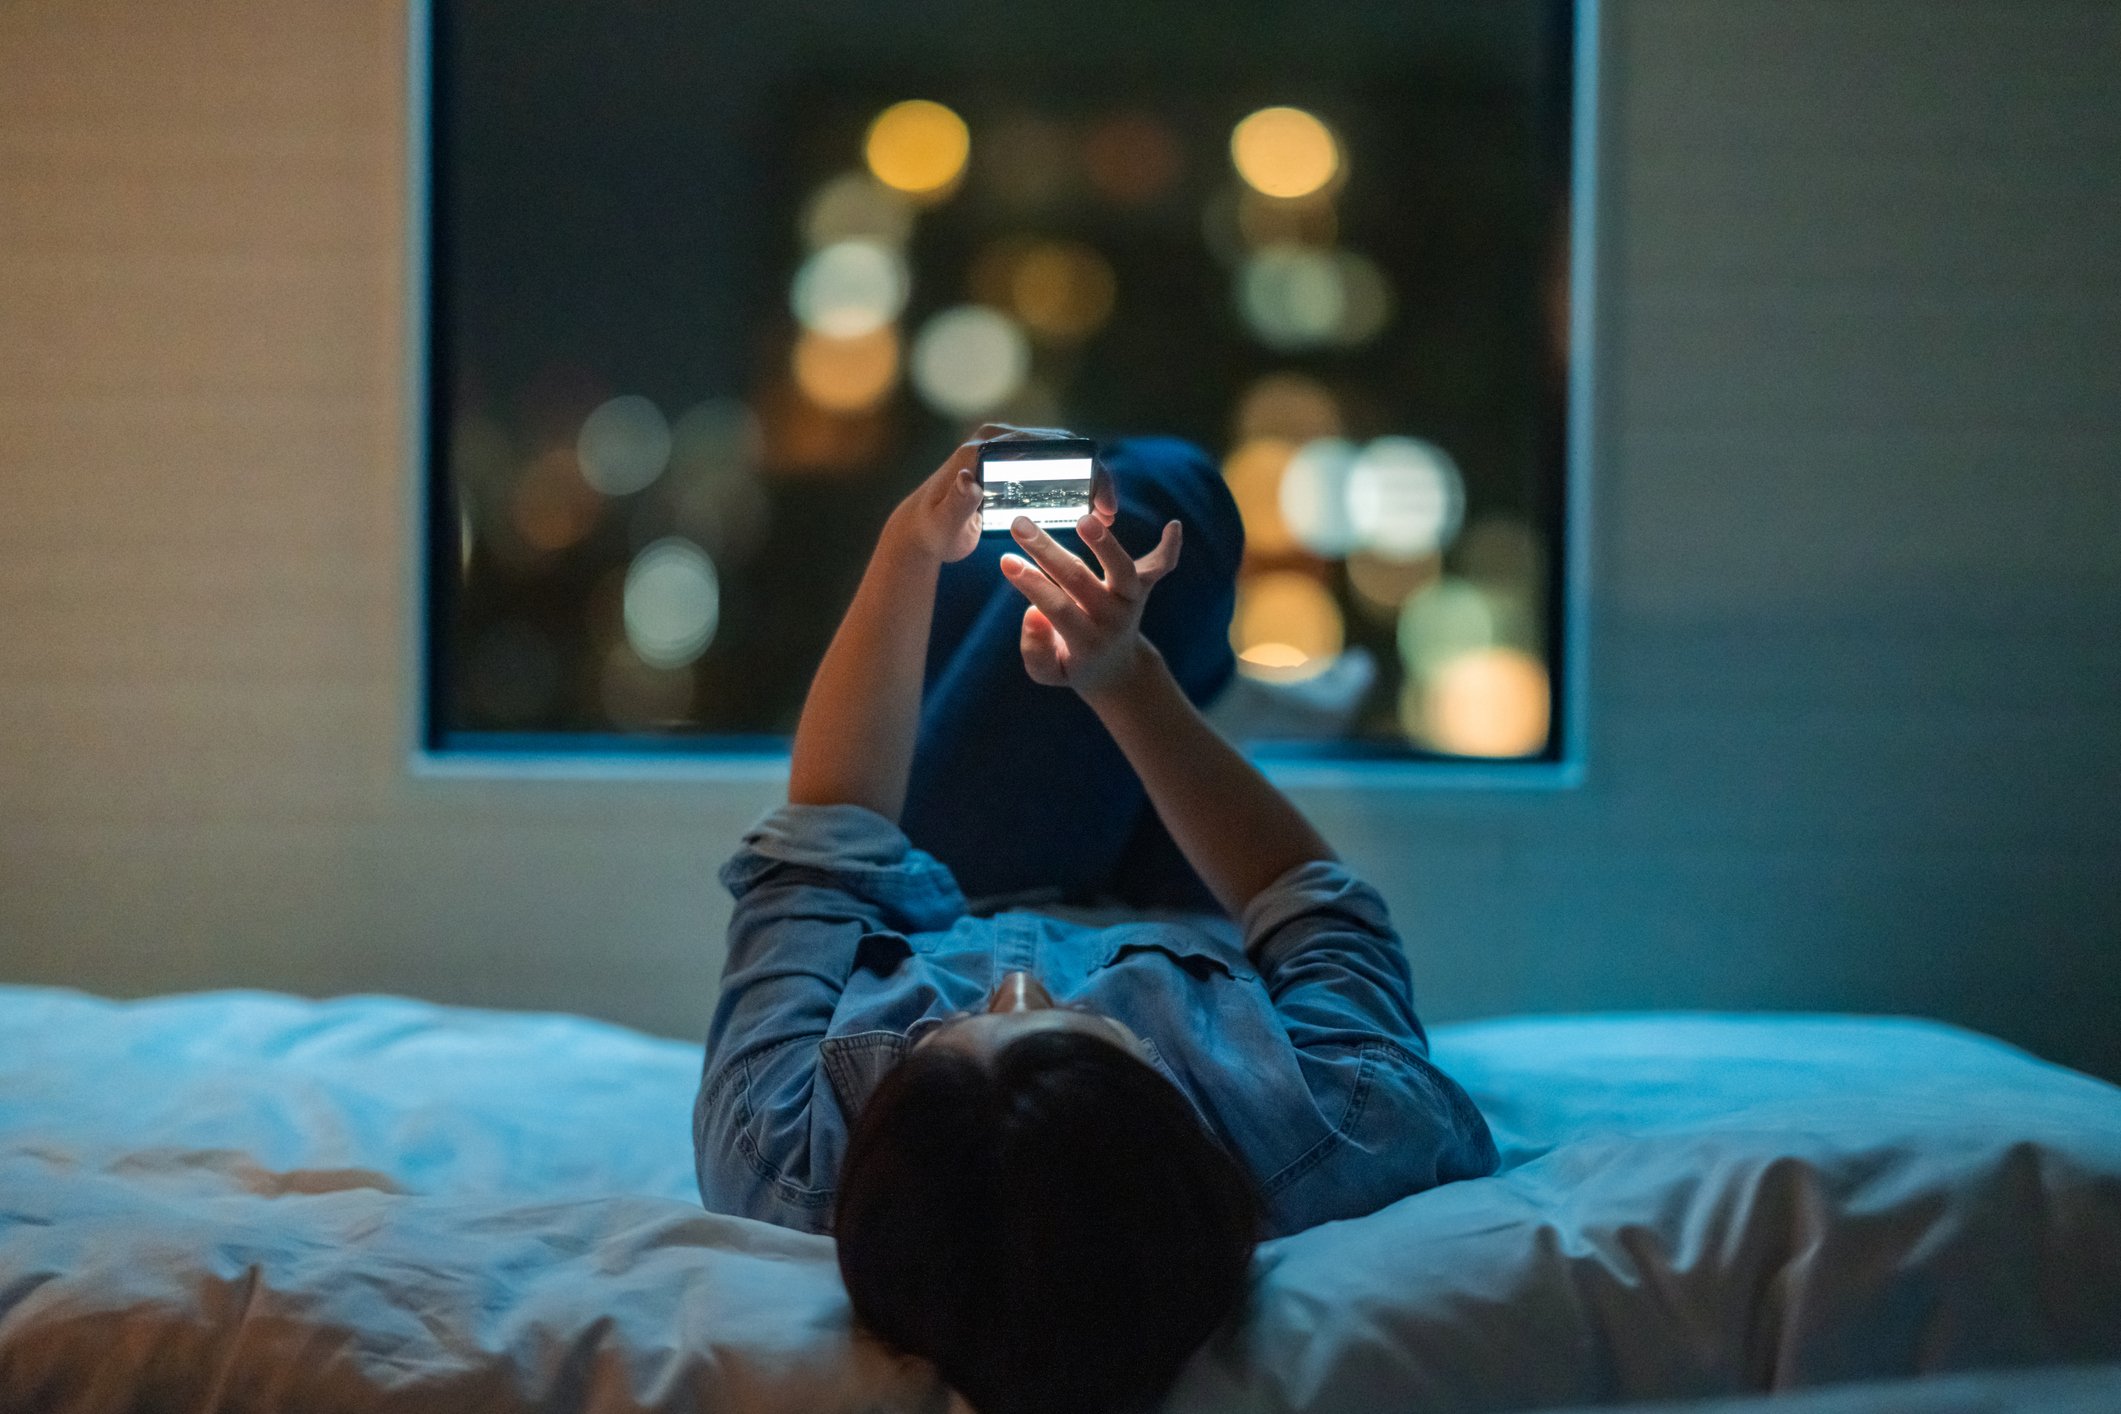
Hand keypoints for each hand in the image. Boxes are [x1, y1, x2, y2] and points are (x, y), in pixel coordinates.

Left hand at [883, 424, 1113, 563]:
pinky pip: (1054, 466)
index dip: (1082, 469)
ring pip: (1063, 456)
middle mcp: (998, 439)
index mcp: (985, 448)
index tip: (1101, 501)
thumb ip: (954, 503)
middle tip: (1111, 513)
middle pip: (1061, 447)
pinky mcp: (1012, 462)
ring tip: (1107, 515)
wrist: (921, 530)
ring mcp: (1007, 448)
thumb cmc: (931, 531)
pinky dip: (1077, 482)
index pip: (1045, 447)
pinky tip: (1092, 511)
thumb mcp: (942, 523)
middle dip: (1094, 474)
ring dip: (1090, 479)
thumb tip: (967, 477)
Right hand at [999, 511, 1181, 697]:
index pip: (1058, 609)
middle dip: (1047, 552)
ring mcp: (1131, 601)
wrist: (1118, 670)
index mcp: (1087, 642)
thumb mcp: (1048, 672)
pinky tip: (1173, 526)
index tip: (1006, 560)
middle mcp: (1112, 619)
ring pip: (1124, 571)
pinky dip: (1169, 548)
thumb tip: (1032, 614)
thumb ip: (1036, 651)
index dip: (1032, 586)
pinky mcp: (1144, 588)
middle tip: (1020, 525)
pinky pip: (1161, 567)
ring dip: (1106, 544)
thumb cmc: (1072, 664)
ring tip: (1084, 518)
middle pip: (1081, 581)